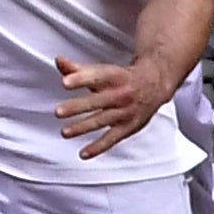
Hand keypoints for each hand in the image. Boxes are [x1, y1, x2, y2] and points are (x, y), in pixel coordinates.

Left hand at [56, 46, 184, 142]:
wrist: (154, 85)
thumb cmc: (122, 78)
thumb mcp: (103, 71)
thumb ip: (77, 69)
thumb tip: (59, 61)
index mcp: (114, 76)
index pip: (96, 77)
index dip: (80, 79)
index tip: (65, 82)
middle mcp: (121, 94)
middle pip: (97, 101)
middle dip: (77, 107)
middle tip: (58, 112)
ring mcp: (125, 112)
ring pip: (102, 120)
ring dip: (83, 127)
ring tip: (65, 132)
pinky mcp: (128, 127)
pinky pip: (112, 139)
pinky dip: (98, 147)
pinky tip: (83, 153)